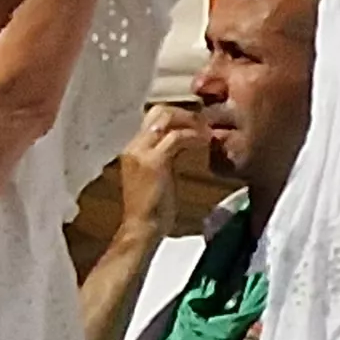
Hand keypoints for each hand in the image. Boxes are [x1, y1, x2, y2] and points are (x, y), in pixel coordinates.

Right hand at [117, 105, 206, 237]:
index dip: (177, 115)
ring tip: (207, 132)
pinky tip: (205, 143)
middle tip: (204, 124)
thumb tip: (180, 144)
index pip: (153, 118)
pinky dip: (194, 136)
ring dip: (191, 121)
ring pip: (166, 118)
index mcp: (133, 149)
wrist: (141, 228)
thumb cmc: (152, 209)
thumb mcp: (155, 175)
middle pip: (159, 111)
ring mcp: (142, 152)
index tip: (197, 123)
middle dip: (185, 113)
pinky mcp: (155, 161)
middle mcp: (134, 146)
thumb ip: (162, 157)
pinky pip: (177, 137)